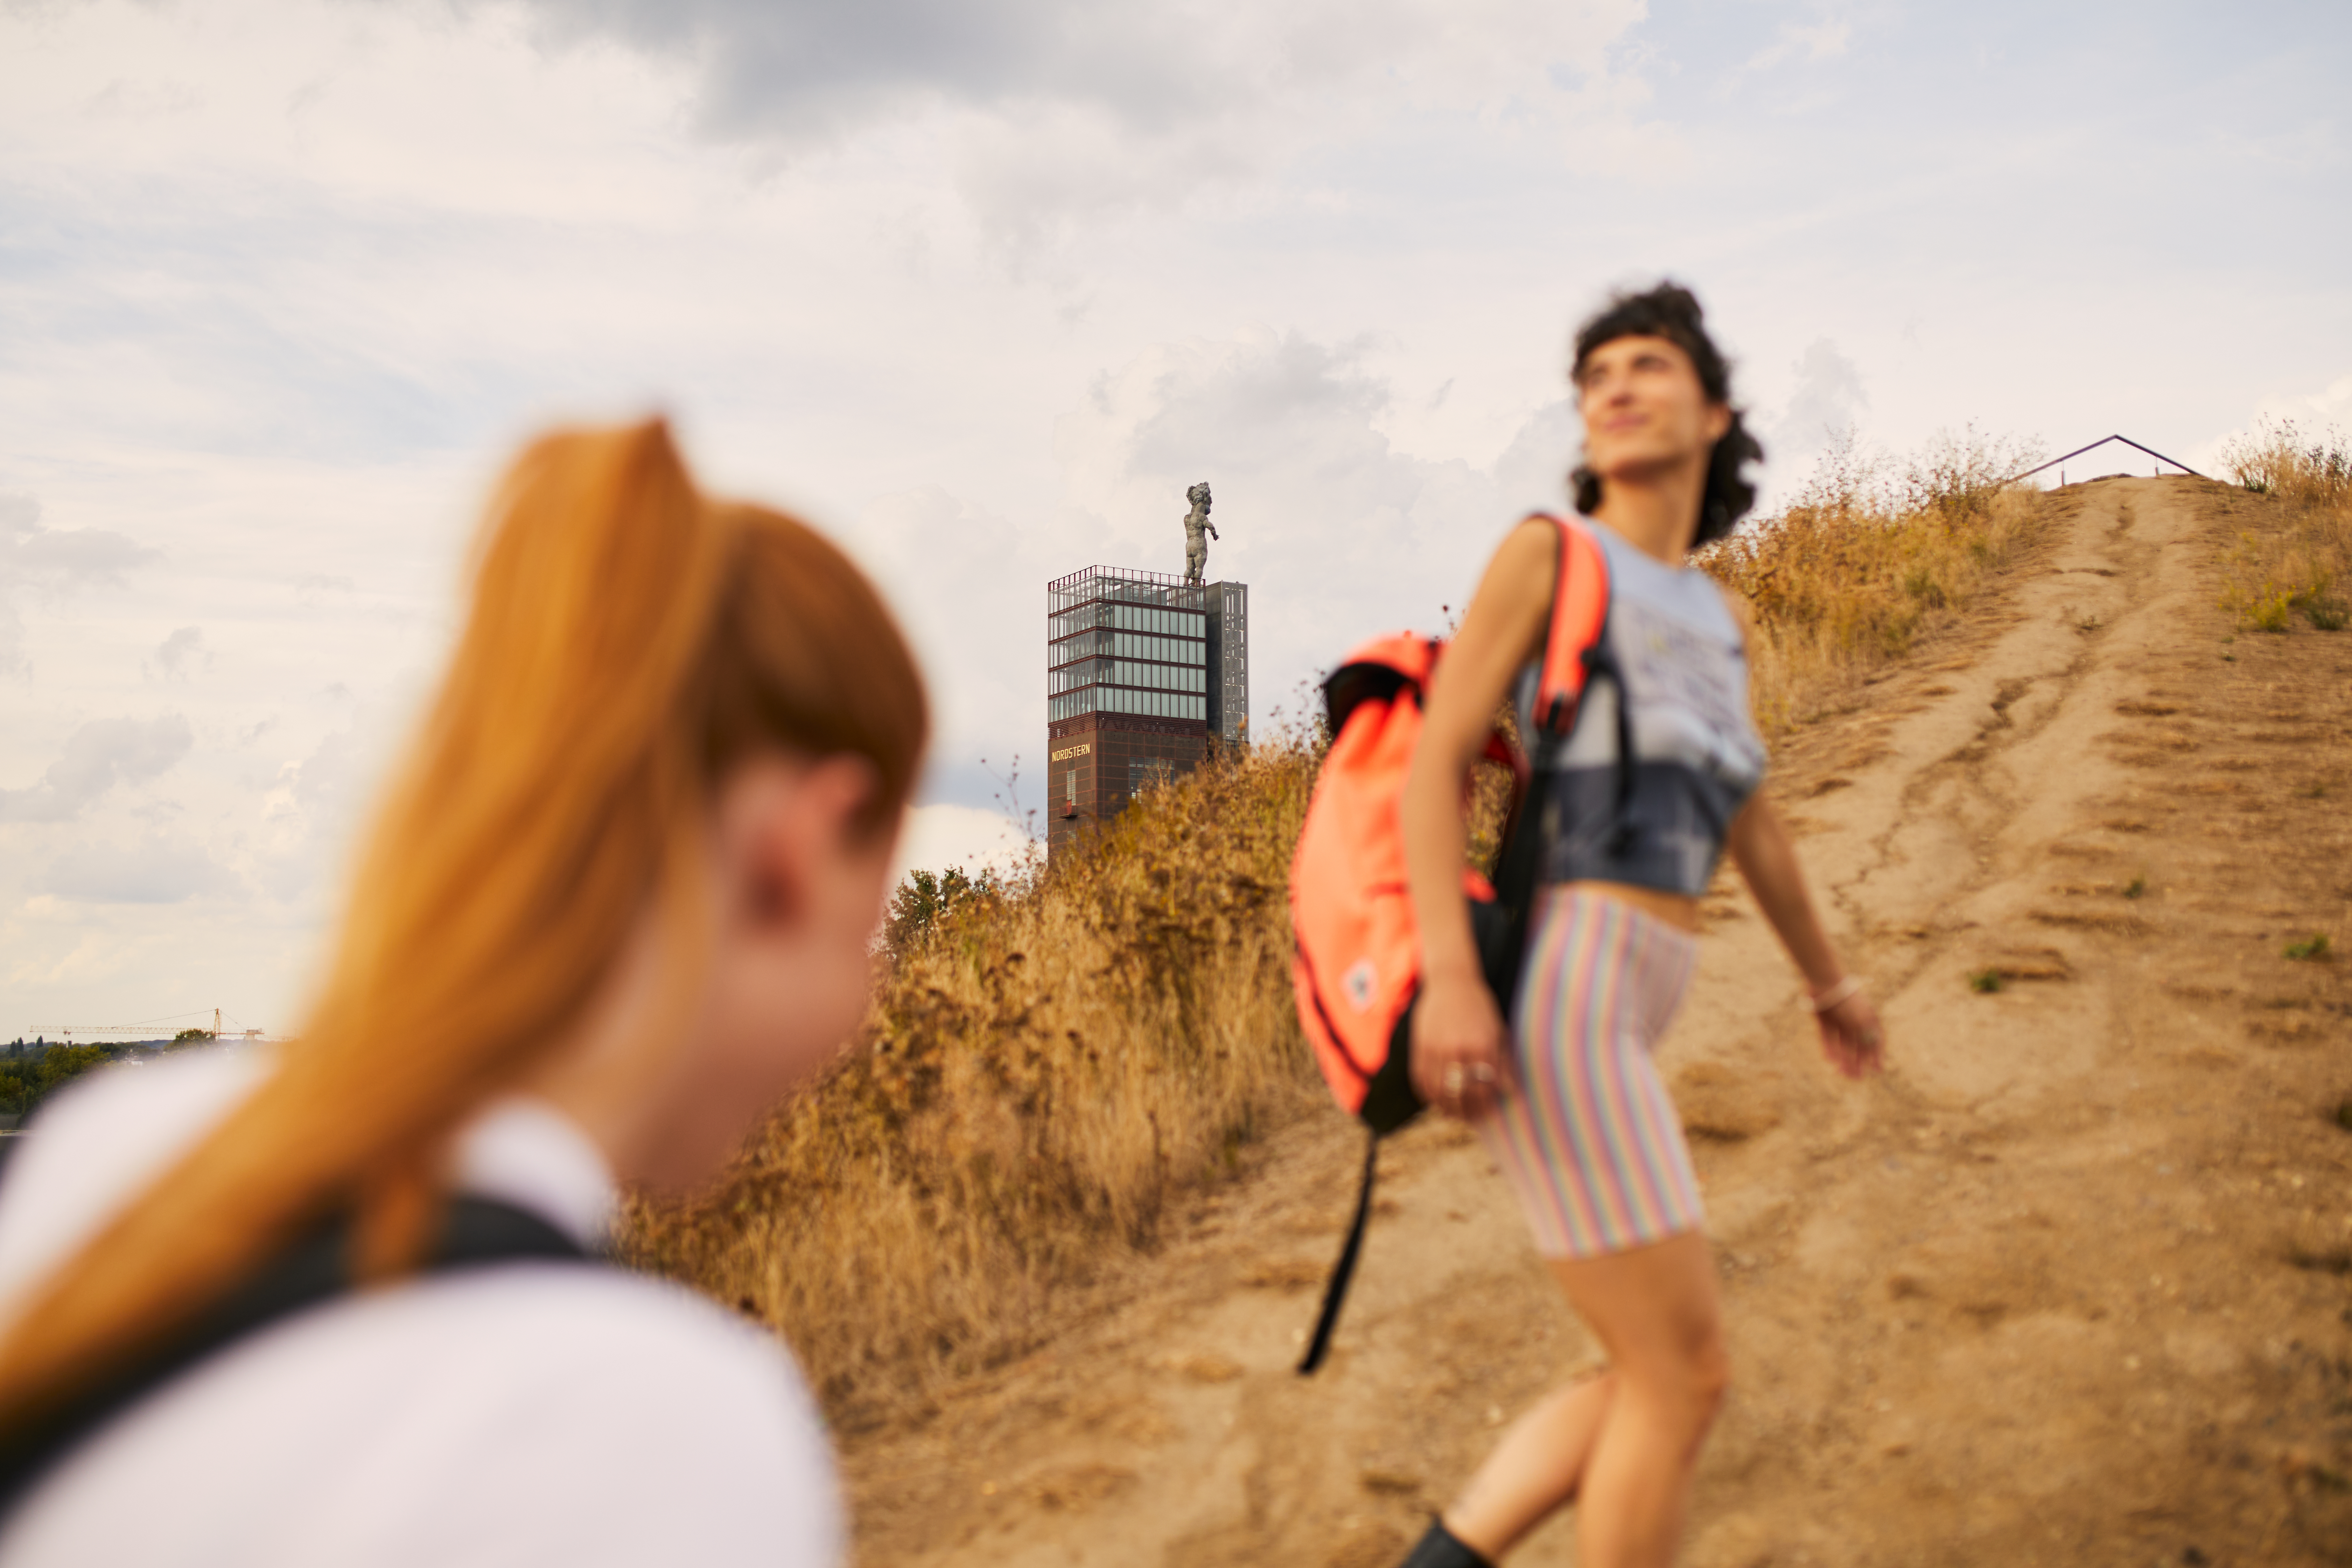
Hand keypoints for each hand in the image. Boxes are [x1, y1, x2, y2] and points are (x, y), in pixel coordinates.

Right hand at [1409, 975, 1514, 1119]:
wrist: (1451, 981)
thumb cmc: (1480, 1006)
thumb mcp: (1499, 1031)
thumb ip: (1505, 1063)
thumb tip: (1511, 1092)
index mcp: (1481, 1046)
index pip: (1483, 1090)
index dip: (1485, 1107)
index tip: (1488, 1115)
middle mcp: (1457, 1049)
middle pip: (1460, 1095)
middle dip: (1466, 1112)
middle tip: (1471, 1120)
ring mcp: (1435, 1048)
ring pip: (1438, 1091)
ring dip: (1446, 1107)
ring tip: (1453, 1115)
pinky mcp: (1419, 1046)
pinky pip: (1420, 1079)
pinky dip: (1426, 1094)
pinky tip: (1434, 1100)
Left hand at [1816, 991, 1884, 1079]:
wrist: (1824, 981)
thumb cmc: (1847, 1001)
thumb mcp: (1862, 1021)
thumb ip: (1868, 1037)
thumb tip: (1876, 1055)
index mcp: (1868, 1018)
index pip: (1876, 1039)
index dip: (1877, 1055)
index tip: (1878, 1070)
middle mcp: (1854, 1020)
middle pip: (1857, 1045)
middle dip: (1858, 1061)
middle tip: (1856, 1077)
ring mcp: (1839, 1020)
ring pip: (1842, 1044)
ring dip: (1843, 1058)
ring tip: (1841, 1073)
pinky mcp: (1824, 1020)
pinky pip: (1827, 1038)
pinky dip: (1829, 1048)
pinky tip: (1829, 1060)